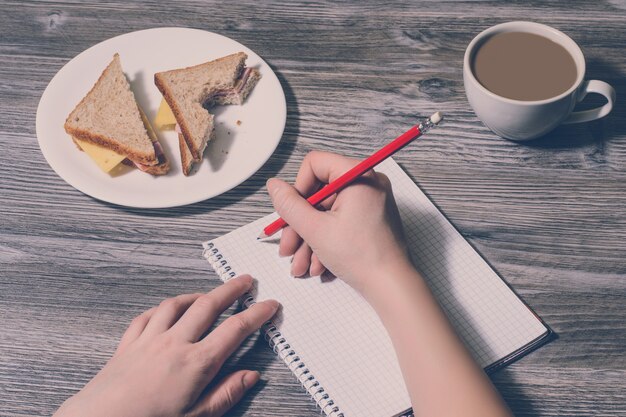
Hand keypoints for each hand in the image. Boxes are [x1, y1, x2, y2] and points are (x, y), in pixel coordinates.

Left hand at [53, 275, 277, 416]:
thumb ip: (225, 394)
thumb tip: (251, 377)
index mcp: (196, 363)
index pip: (235, 330)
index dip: (257, 314)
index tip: (269, 305)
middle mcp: (175, 343)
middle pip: (208, 305)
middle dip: (231, 290)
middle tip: (245, 281)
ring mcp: (149, 340)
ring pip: (177, 304)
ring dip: (196, 295)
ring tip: (208, 294)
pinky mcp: (128, 344)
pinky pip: (147, 316)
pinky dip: (161, 309)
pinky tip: (166, 311)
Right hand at [267, 151, 410, 293]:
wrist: (391, 286)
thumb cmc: (362, 256)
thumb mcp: (315, 229)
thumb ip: (289, 205)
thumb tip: (274, 186)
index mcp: (358, 175)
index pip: (315, 164)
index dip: (298, 189)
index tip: (291, 214)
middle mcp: (367, 183)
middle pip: (319, 193)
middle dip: (299, 224)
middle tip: (287, 247)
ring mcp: (370, 201)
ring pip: (327, 212)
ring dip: (309, 239)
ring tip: (301, 266)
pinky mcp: (370, 218)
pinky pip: (340, 222)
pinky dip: (326, 241)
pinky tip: (318, 266)